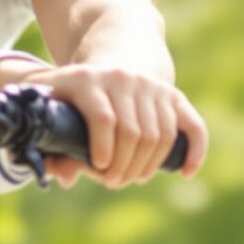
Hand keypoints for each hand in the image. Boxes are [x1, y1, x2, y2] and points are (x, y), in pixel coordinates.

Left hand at [18, 63, 209, 187]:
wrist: (110, 61)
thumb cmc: (74, 95)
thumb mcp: (52, 109)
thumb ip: (49, 145)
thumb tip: (64, 178)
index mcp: (86, 79)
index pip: (102, 117)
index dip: (103, 147)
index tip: (100, 169)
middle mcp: (121, 77)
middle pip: (132, 131)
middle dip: (123, 165)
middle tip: (113, 182)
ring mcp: (151, 86)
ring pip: (159, 134)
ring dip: (148, 165)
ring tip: (132, 178)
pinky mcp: (173, 95)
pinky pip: (192, 125)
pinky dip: (194, 151)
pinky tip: (185, 173)